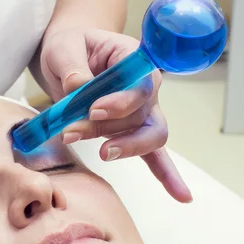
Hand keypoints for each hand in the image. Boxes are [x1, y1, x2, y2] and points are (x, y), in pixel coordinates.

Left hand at [39, 27, 191, 202]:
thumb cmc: (69, 47)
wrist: (69, 55)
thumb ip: (70, 66)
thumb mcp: (62, 48)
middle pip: (141, 114)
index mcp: (133, 58)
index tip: (93, 110)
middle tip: (72, 132)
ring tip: (101, 153)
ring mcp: (143, 111)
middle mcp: (145, 86)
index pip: (141, 82)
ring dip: (125, 148)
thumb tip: (78, 87)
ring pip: (148, 136)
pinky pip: (155, 154)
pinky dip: (167, 174)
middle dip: (109, 128)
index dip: (121, 101)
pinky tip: (181, 196)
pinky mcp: (131, 130)